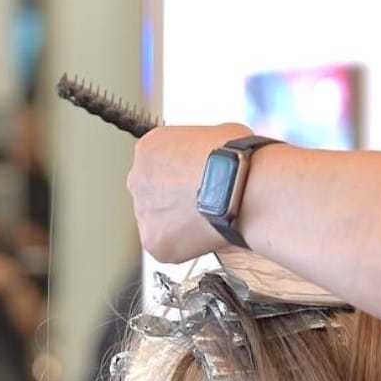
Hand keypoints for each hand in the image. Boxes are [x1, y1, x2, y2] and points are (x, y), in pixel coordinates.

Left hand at [127, 123, 252, 263]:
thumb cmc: (236, 160)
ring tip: (211, 219)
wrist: (242, 188)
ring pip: (160, 223)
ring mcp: (144, 212)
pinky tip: (208, 234)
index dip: (182, 175)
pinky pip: (170, 246)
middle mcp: (138, 179)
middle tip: (205, 203)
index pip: (159, 165)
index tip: (198, 181)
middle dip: (176, 200)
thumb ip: (201, 148)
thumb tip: (212, 157)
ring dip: (181, 223)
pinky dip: (188, 245)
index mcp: (149, 149)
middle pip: (154, 194)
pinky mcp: (155, 242)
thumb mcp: (218, 134)